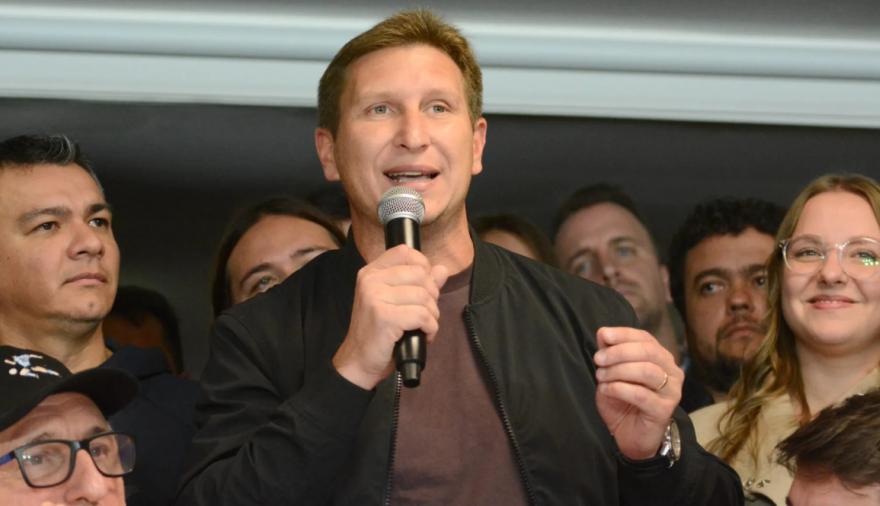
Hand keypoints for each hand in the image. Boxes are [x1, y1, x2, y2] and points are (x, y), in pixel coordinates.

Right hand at [333, 245, 448, 389]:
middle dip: (432, 296)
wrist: (358, 361)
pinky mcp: (384, 317)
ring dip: (432, 315)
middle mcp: (371, 280)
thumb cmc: (378, 332)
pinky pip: (422, 315)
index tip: (424, 287)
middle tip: (425, 313)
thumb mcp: (396, 302)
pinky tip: (423, 335)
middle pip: (420, 274)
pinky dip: (430, 328)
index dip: (422, 266)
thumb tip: (442, 269)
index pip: (404, 252)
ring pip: (424, 296)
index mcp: (371, 272)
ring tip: (423, 326)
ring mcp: (375, 297)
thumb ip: (420, 283)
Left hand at [593, 327, 681, 459]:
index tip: (604, 336)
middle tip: (599, 359)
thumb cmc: (623, 402)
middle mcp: (671, 371)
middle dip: (619, 352)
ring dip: (618, 370)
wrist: (629, 436)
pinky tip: (607, 390)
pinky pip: (641, 394)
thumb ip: (610, 353)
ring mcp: (671, 392)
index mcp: (660, 358)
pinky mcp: (664, 410)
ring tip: (601, 376)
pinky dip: (619, 388)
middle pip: (648, 351)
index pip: (645, 338)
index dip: (624, 334)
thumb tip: (604, 333)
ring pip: (647, 371)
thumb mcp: (611, 373)